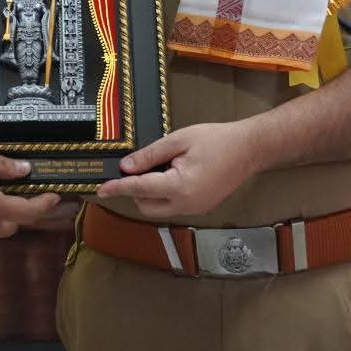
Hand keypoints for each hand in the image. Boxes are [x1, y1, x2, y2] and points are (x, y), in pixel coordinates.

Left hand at [96, 121, 260, 218]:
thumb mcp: (179, 140)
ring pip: (158, 210)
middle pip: (146, 205)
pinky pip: (172, 207)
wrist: (249, 149)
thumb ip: (150, 155)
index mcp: (180, 186)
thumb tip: (126, 167)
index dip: (118, 187)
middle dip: (135, 190)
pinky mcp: (200, 209)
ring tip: (161, 168)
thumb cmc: (216, 140)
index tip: (101, 189)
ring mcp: (195, 210)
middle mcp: (186, 205)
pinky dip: (164, 196)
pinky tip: (172, 175)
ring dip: (150, 194)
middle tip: (141, 166)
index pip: (139, 188)